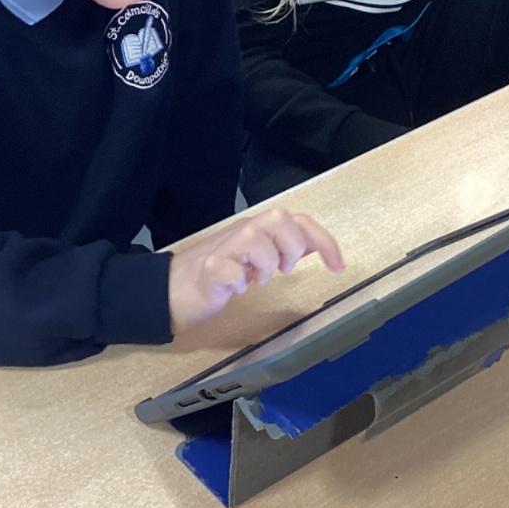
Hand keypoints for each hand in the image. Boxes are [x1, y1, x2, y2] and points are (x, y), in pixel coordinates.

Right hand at [168, 208, 344, 329]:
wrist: (170, 289)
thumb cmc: (218, 273)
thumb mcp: (257, 258)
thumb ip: (283, 248)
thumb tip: (315, 245)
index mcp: (257, 229)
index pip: (298, 221)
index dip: (323, 240)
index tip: (338, 266)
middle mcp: (242, 232)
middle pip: (279, 218)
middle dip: (291, 246)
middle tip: (283, 269)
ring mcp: (223, 249)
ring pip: (255, 238)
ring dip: (264, 263)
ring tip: (256, 279)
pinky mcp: (208, 269)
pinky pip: (229, 269)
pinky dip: (238, 282)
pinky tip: (234, 289)